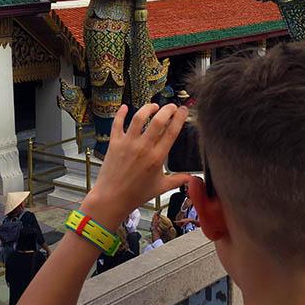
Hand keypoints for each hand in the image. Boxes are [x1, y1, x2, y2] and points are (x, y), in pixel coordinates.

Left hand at [80, 104, 189, 228]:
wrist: (112, 198)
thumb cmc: (136, 194)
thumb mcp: (161, 187)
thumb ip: (178, 180)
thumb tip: (192, 179)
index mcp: (157, 157)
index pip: (172, 132)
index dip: (179, 118)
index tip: (183, 110)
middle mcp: (143, 148)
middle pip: (158, 120)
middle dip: (167, 109)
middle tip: (171, 107)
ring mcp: (127, 144)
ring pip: (138, 118)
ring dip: (147, 108)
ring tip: (153, 106)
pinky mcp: (114, 143)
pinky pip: (117, 123)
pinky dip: (120, 113)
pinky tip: (125, 107)